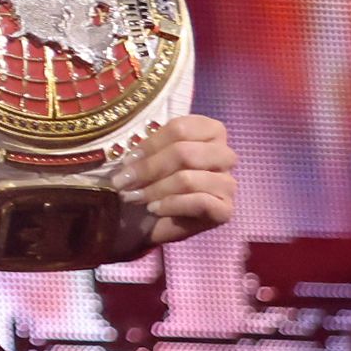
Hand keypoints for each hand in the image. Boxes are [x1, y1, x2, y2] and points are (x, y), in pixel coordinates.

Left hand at [112, 114, 236, 253]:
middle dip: (148, 168)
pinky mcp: (225, 210)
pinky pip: (200, 203)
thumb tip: (132, 158)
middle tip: (123, 182)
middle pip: (185, 152)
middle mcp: (224, 155)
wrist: (149, 221)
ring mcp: (227, 183)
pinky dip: (171, 205)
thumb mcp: (145, 160)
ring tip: (133, 197)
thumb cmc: (149, 182)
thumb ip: (145, 151)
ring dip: (154, 189)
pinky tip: (154, 209)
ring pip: (188, 179)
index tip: (127, 160)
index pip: (181, 129)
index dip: (150, 144)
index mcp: (209, 132)